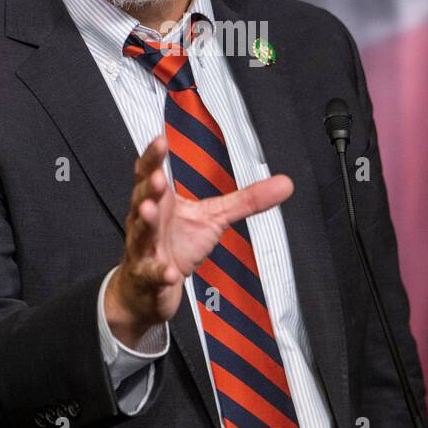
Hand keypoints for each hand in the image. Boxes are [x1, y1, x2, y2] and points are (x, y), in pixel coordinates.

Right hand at [104, 135, 293, 347]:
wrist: (149, 288)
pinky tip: (168, 272)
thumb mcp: (214, 218)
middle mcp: (147, 221)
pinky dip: (159, 273)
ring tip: (149, 211)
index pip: (151, 174)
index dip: (154, 157)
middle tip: (158, 177)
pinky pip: (151, 274)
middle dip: (150, 188)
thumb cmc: (177, 245)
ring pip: (142, 233)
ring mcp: (144, 249)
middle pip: (143, 199)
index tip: (160, 140)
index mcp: (162, 201)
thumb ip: (245, 200)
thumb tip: (285, 183)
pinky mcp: (147, 277)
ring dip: (146, 222)